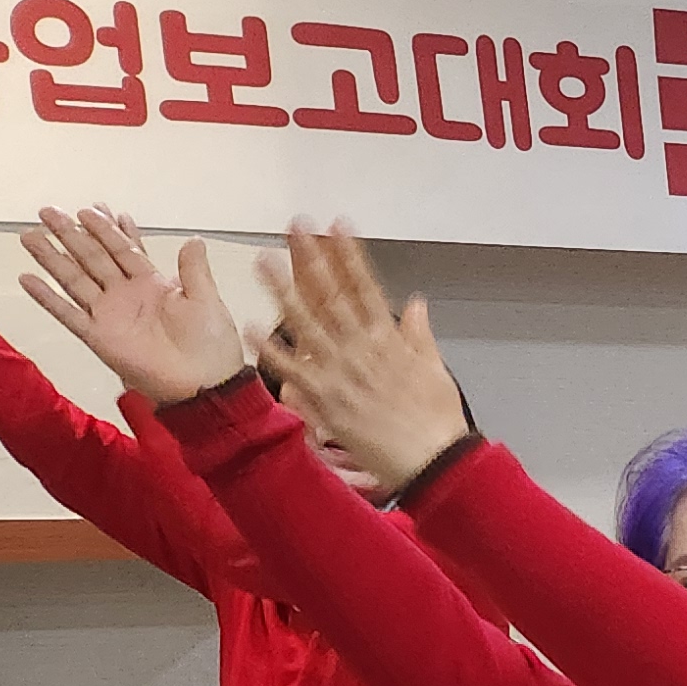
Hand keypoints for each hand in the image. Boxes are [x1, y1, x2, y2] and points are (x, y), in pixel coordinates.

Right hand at [21, 204, 250, 402]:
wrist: (204, 383)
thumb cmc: (210, 345)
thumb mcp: (206, 300)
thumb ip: (194, 270)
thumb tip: (194, 238)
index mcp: (152, 284)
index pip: (123, 249)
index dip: (106, 229)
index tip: (89, 208)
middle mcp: (125, 295)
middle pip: (92, 258)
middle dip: (70, 234)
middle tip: (48, 211)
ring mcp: (110, 315)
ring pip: (74, 279)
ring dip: (52, 258)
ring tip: (30, 236)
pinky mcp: (99, 337)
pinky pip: (68, 314)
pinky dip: (47, 297)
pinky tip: (27, 278)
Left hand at [253, 223, 468, 489]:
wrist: (432, 459)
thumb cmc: (436, 420)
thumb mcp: (436, 371)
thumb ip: (420, 334)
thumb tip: (416, 302)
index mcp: (389, 339)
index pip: (365, 286)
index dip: (350, 254)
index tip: (337, 226)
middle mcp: (362, 348)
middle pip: (332, 295)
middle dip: (312, 259)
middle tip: (294, 228)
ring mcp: (342, 372)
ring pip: (307, 323)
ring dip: (283, 290)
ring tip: (263, 261)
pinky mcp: (327, 399)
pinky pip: (293, 370)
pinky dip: (271, 349)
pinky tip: (250, 326)